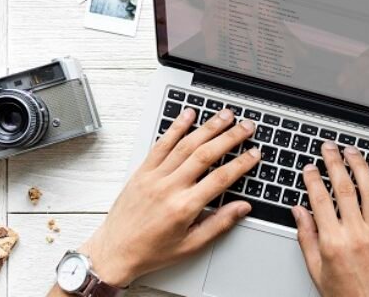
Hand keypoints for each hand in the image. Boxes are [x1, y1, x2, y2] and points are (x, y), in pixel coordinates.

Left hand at [78, 108, 258, 286]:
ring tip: (225, 115)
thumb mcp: (191, 245)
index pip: (220, 178)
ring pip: (185, 145)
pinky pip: (160, 145)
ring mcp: (153, 177)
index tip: (254, 153)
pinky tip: (188, 115)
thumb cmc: (151, 251)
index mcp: (184, 207)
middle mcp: (169, 188)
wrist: (114, 252)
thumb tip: (242, 208)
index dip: (241, 163)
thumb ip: (219, 224)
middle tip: (246, 127)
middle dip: (230, 138)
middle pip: (205, 155)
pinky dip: (175, 127)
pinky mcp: (142, 172)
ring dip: (208, 127)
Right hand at [292, 141, 368, 296]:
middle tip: (328, 148)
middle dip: (334, 163)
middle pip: (343, 188)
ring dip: (360, 166)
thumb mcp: (316, 269)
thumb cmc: (345, 294)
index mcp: (333, 242)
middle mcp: (356, 233)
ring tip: (352, 151)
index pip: (320, 200)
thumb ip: (306, 237)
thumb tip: (298, 211)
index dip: (313, 179)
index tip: (310, 168)